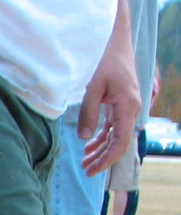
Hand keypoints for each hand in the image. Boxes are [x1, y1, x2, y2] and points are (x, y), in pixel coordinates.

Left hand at [77, 0, 140, 175]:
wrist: (115, 43)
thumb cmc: (106, 62)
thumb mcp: (93, 89)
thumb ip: (89, 114)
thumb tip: (85, 138)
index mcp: (128, 107)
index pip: (120, 142)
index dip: (107, 159)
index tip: (92, 171)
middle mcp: (130, 110)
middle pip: (118, 142)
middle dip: (102, 158)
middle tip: (85, 170)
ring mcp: (125, 107)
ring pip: (115, 136)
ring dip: (100, 149)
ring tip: (84, 161)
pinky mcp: (119, 104)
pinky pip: (112, 126)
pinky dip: (100, 137)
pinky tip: (88, 146)